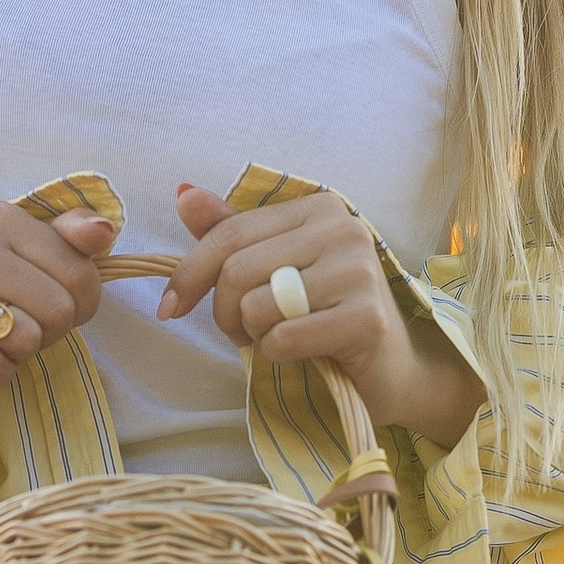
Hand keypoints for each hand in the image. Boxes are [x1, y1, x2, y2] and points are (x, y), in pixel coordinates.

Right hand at [0, 202, 117, 402]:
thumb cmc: (1, 291)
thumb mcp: (43, 255)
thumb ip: (76, 238)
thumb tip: (104, 230)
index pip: (79, 276)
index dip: (79, 304)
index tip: (48, 300)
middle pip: (57, 310)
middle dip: (49, 330)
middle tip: (21, 323)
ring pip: (25, 339)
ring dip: (21, 352)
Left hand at [160, 181, 483, 449]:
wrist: (394, 369)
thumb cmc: (327, 316)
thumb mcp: (274, 267)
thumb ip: (231, 231)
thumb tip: (184, 194)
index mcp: (319, 208)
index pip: (229, 232)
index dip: (189, 274)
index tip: (170, 308)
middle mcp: (343, 228)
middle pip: (237, 270)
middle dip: (224, 313)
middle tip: (244, 332)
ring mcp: (359, 271)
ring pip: (256, 305)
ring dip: (254, 335)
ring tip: (280, 338)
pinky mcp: (366, 317)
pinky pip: (283, 338)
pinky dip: (279, 355)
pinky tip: (305, 354)